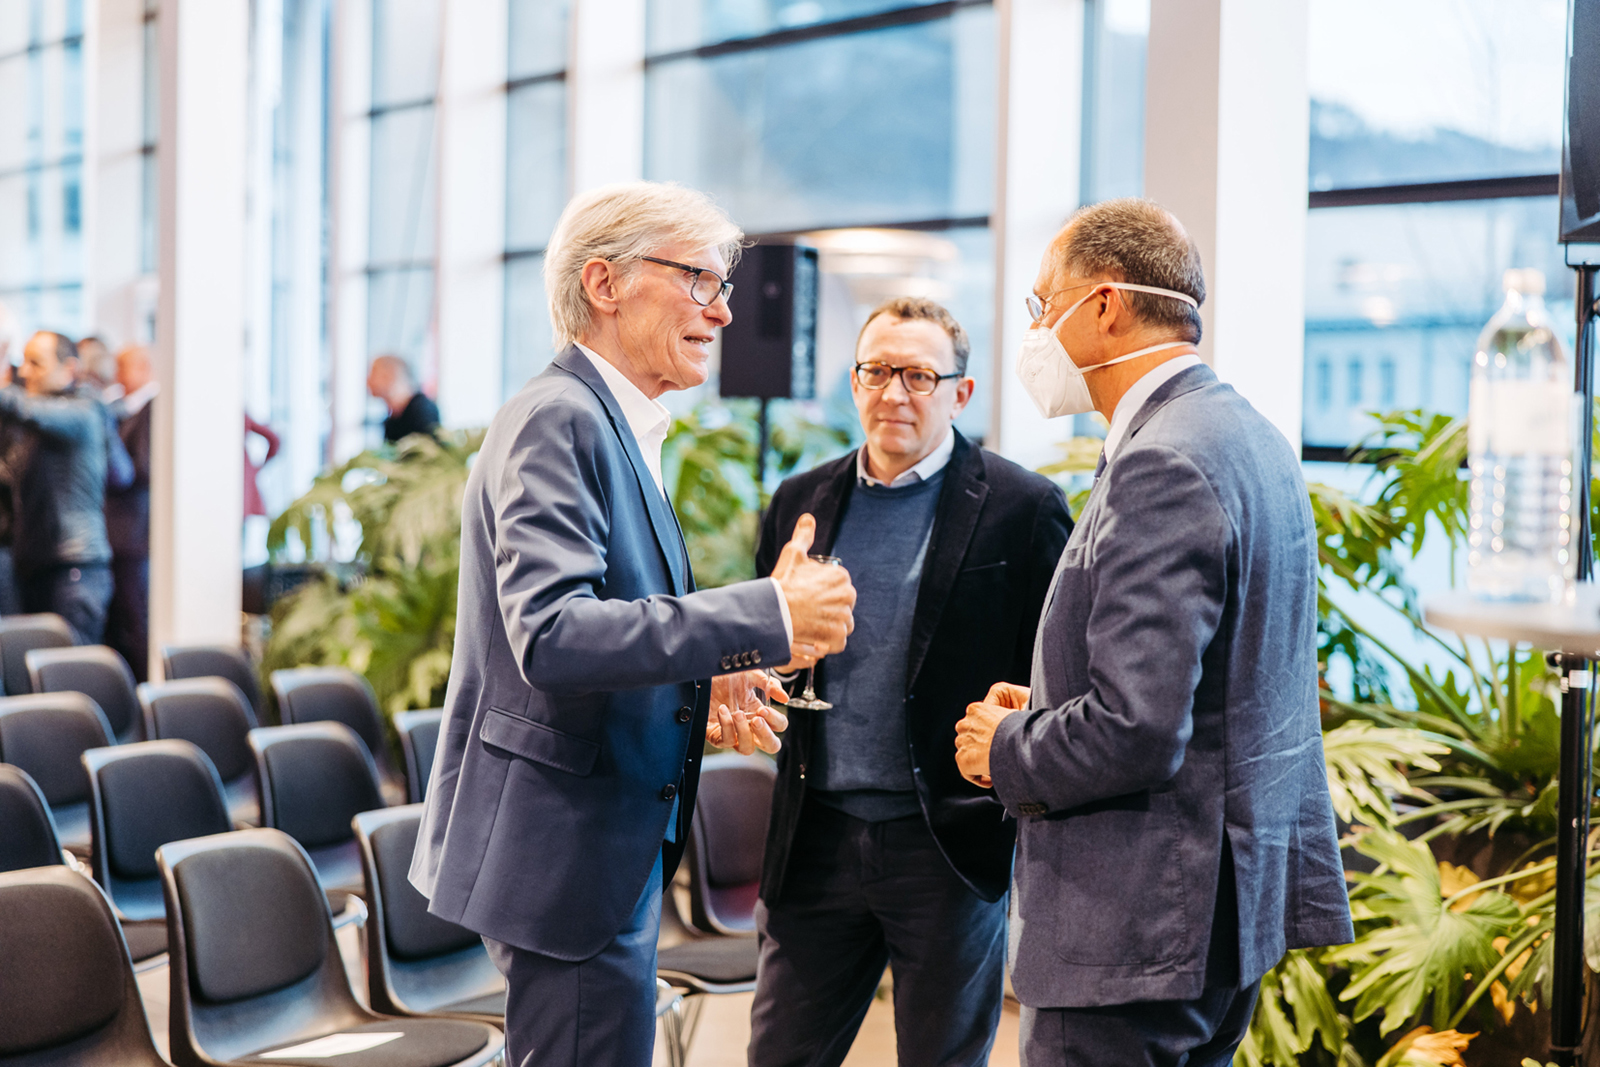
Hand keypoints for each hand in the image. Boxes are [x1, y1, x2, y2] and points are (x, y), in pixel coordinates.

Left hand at [707, 669, 788, 754]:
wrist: (702, 673)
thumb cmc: (726, 676)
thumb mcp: (750, 675)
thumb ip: (769, 684)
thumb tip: (785, 698)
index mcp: (761, 713)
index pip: (779, 726)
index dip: (775, 721)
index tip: (764, 709)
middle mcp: (749, 727)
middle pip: (771, 746)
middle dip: (766, 735)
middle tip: (757, 720)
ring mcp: (733, 733)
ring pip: (747, 749)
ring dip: (744, 732)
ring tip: (738, 714)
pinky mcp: (716, 736)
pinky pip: (726, 741)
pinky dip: (726, 726)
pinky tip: (722, 710)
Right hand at [771, 514, 855, 669]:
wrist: (773, 612)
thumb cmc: (783, 582)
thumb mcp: (792, 554)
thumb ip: (803, 535)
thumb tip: (808, 518)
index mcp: (841, 576)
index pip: (839, 586)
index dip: (823, 592)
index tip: (809, 595)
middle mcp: (848, 595)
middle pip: (843, 605)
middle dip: (829, 609)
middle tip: (808, 610)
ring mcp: (843, 617)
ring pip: (842, 623)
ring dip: (829, 625)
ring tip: (810, 623)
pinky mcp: (837, 636)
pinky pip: (839, 641)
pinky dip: (828, 641)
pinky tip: (814, 636)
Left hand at [955, 686, 1029, 787]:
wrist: (1015, 742)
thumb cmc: (1019, 729)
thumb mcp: (1012, 713)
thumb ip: (1005, 717)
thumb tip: (1018, 719)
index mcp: (975, 709)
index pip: (976, 723)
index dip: (986, 736)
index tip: (998, 745)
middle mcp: (964, 724)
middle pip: (969, 738)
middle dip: (980, 748)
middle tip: (996, 757)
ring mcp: (962, 742)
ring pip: (967, 754)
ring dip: (978, 762)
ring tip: (995, 769)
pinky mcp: (962, 759)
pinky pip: (967, 772)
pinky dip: (977, 778)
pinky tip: (991, 780)